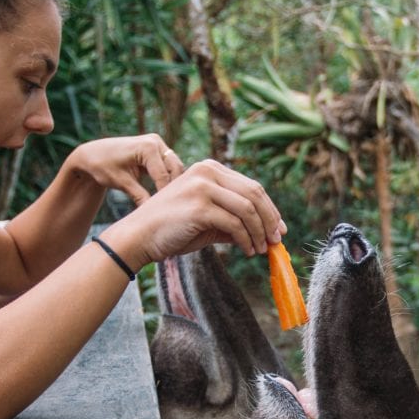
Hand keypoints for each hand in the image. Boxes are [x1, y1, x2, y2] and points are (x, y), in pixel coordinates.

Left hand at [64, 134, 184, 203]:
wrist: (92, 154)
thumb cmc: (103, 166)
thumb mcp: (121, 183)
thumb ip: (140, 196)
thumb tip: (153, 214)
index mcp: (148, 147)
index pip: (164, 176)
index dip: (165, 195)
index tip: (165, 212)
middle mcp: (155, 141)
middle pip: (175, 168)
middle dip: (175, 187)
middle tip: (172, 208)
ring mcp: (157, 143)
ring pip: (175, 167)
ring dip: (173, 182)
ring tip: (170, 203)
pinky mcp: (156, 148)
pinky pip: (168, 165)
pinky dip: (168, 178)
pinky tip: (166, 194)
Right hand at [102, 160, 285, 265]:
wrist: (139, 237)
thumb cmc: (172, 229)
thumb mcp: (208, 219)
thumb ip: (233, 219)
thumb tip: (266, 232)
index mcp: (209, 168)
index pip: (251, 186)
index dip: (270, 209)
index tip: (278, 229)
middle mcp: (207, 172)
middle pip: (254, 194)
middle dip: (270, 220)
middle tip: (277, 241)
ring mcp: (202, 187)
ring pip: (248, 209)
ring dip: (259, 233)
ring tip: (261, 250)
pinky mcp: (199, 207)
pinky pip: (235, 224)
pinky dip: (246, 240)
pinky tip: (248, 250)